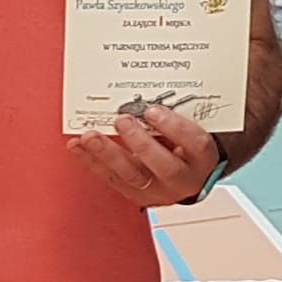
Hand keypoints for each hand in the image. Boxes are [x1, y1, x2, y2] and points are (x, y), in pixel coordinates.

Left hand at [69, 104, 220, 207]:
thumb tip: (152, 87)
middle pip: (164, 165)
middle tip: (122, 121)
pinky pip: (112, 179)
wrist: (185, 175)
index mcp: (202, 158)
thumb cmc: (184, 144)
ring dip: (109, 154)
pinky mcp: (136, 194)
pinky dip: (92, 161)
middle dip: (140, 142)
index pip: (196, 144)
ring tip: (91, 136)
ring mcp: (159, 190)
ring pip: (134, 176)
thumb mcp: (190, 125)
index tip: (153, 110)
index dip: (175, 127)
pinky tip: (79, 146)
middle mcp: (184, 179)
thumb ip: (176, 110)